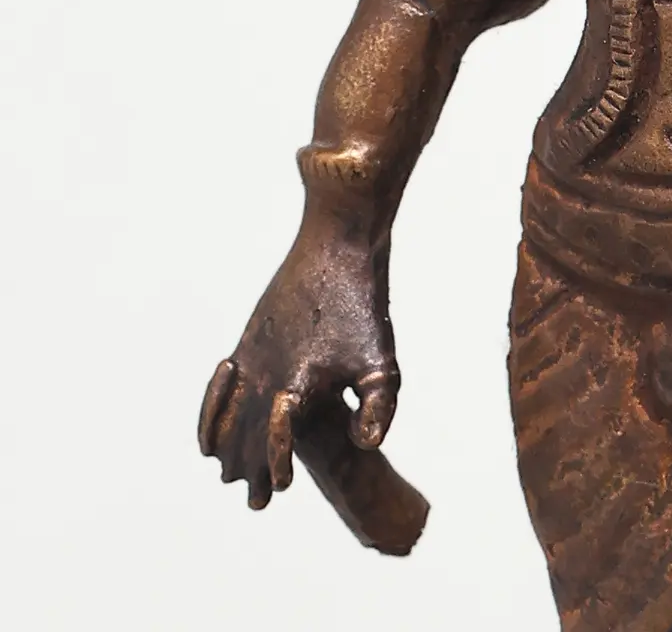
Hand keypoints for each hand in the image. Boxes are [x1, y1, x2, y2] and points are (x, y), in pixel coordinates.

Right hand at [199, 227, 398, 513]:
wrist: (336, 245)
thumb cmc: (363, 304)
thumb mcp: (384, 359)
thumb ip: (378, 408)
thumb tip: (365, 445)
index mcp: (297, 384)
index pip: (277, 441)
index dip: (276, 467)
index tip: (281, 488)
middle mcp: (266, 374)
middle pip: (248, 439)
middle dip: (251, 473)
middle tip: (257, 504)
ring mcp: (252, 357)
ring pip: (230, 418)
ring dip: (229, 451)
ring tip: (231, 477)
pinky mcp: (248, 341)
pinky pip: (220, 389)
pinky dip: (211, 417)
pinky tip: (208, 440)